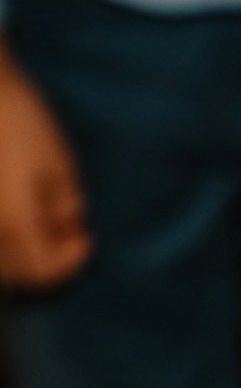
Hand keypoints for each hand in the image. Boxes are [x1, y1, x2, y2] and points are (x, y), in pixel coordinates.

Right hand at [0, 44, 89, 289]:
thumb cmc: (15, 116)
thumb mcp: (58, 163)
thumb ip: (66, 207)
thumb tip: (67, 229)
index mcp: (10, 224)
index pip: (40, 270)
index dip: (69, 261)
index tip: (85, 238)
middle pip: (12, 270)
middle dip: (43, 256)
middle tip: (64, 230)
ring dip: (17, 248)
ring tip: (37, 216)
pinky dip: (0, 233)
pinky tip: (12, 208)